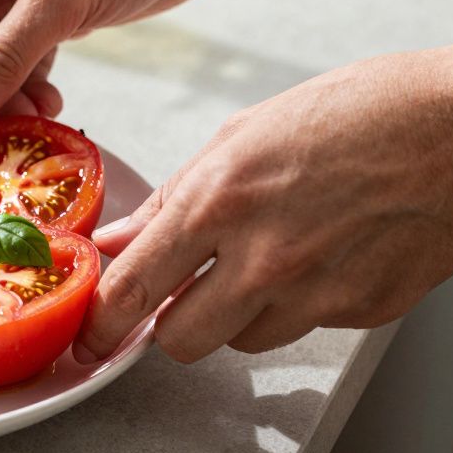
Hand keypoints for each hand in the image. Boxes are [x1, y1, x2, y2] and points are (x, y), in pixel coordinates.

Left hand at [75, 46, 452, 363]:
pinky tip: (318, 255)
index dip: (101, 324)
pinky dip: (296, 304)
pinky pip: (303, 327)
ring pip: (241, 341)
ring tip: (263, 258)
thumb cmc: (362, 111)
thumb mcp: (243, 134)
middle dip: (168, 324)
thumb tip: (119, 241)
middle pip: (180, 340)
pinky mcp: (363, 311)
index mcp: (220, 201)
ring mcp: (318, 292)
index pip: (134, 288)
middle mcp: (264, 256)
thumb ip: (172, 198)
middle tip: (178, 293)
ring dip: (234, 315)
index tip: (89, 338)